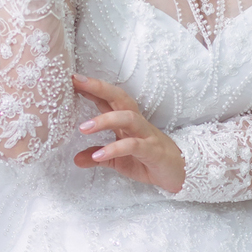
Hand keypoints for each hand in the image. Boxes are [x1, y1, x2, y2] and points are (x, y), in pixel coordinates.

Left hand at [73, 76, 185, 194]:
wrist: (180, 172)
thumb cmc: (149, 160)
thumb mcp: (119, 161)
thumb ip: (99, 157)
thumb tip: (77, 159)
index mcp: (126, 122)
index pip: (108, 99)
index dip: (91, 88)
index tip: (71, 79)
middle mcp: (136, 123)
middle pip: (119, 97)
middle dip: (99, 88)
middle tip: (76, 83)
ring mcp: (145, 135)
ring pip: (127, 117)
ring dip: (104, 120)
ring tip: (83, 128)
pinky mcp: (152, 150)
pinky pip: (133, 145)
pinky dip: (115, 149)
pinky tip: (98, 155)